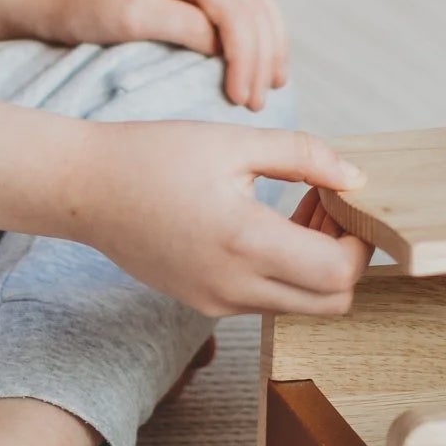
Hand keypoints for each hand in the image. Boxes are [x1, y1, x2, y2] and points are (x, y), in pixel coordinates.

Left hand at [43, 0, 287, 110]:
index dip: (245, 57)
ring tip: (271, 89)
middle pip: (255, 10)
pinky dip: (260, 39)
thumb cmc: (85, 5)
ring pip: (258, 8)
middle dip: (262, 59)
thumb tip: (225, 46)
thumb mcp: (130, 16)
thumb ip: (183, 26)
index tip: (238, 100)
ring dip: (269, 48)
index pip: (237, 12)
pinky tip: (261, 66)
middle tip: (254, 107)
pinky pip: (245, 12)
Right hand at [79, 121, 372, 317]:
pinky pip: (266, 298)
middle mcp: (234, 287)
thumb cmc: (154, 155)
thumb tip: (355, 178)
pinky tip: (267, 221)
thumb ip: (303, 156)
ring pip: (300, 304)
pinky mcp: (204, 303)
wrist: (85, 187)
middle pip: (330, 302)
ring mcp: (217, 302)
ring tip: (301, 203)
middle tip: (331, 204)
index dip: (359, 240)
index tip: (348, 198)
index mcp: (245, 242)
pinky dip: (284, 269)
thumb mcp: (234, 141)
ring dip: (316, 263)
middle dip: (345, 257)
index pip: (338, 273)